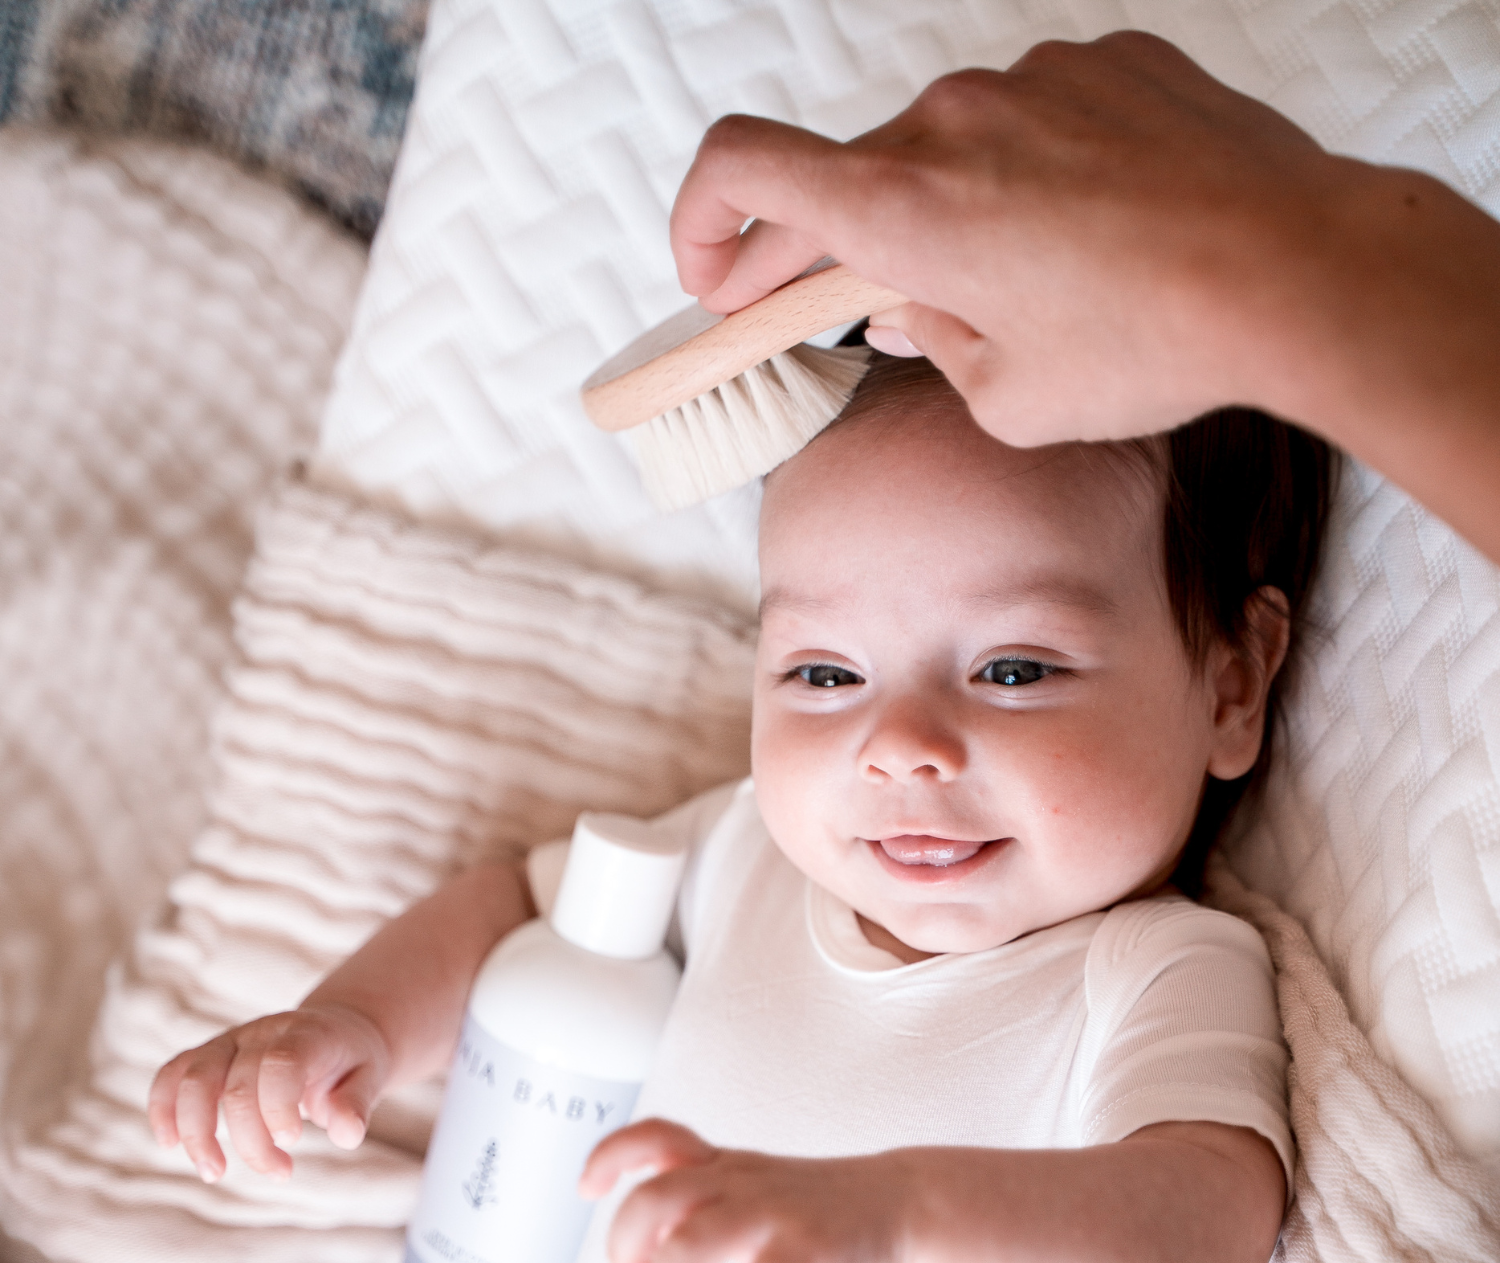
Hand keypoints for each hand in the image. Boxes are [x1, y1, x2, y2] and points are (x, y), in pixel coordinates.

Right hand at [148, 1004, 390, 1182]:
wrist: (337, 1032)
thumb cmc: (352, 1061)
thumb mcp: (372, 1077)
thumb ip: (357, 1104)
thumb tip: (348, 1136)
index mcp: (308, 1034)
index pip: (280, 1063)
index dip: (277, 1106)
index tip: (291, 1142)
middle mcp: (264, 1031)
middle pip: (237, 1085)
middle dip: (251, 1141)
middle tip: (280, 1173)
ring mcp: (232, 1040)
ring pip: (194, 1078)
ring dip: (197, 1132)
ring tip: (215, 1173)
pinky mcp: (210, 1055)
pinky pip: (173, 1073)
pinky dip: (163, 1107)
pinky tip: (170, 1143)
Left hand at [580, 1119, 913, 1262]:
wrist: (899, 1205)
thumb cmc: (813, 1204)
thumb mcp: (747, 1188)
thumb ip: (695, 1202)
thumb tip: (637, 1242)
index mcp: (722, 1165)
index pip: (656, 1136)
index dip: (612, 1155)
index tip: (587, 1188)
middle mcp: (739, 1181)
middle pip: (654, 1197)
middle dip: (625, 1248)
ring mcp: (773, 1211)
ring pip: (691, 1242)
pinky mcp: (808, 1248)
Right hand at [671, 32, 1345, 444]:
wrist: (1296, 269)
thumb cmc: (1148, 346)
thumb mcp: (1008, 398)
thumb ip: (932, 346)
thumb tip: (906, 308)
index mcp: (904, 205)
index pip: (743, 169)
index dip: (701, 219)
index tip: (713, 273)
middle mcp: (951, 122)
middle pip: (850, 175)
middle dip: (827, 246)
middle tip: (831, 303)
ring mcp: (1031, 80)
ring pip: (947, 149)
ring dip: (946, 214)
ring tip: (1012, 286)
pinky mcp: (1105, 63)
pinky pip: (1031, 119)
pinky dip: (1027, 174)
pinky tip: (1080, 231)